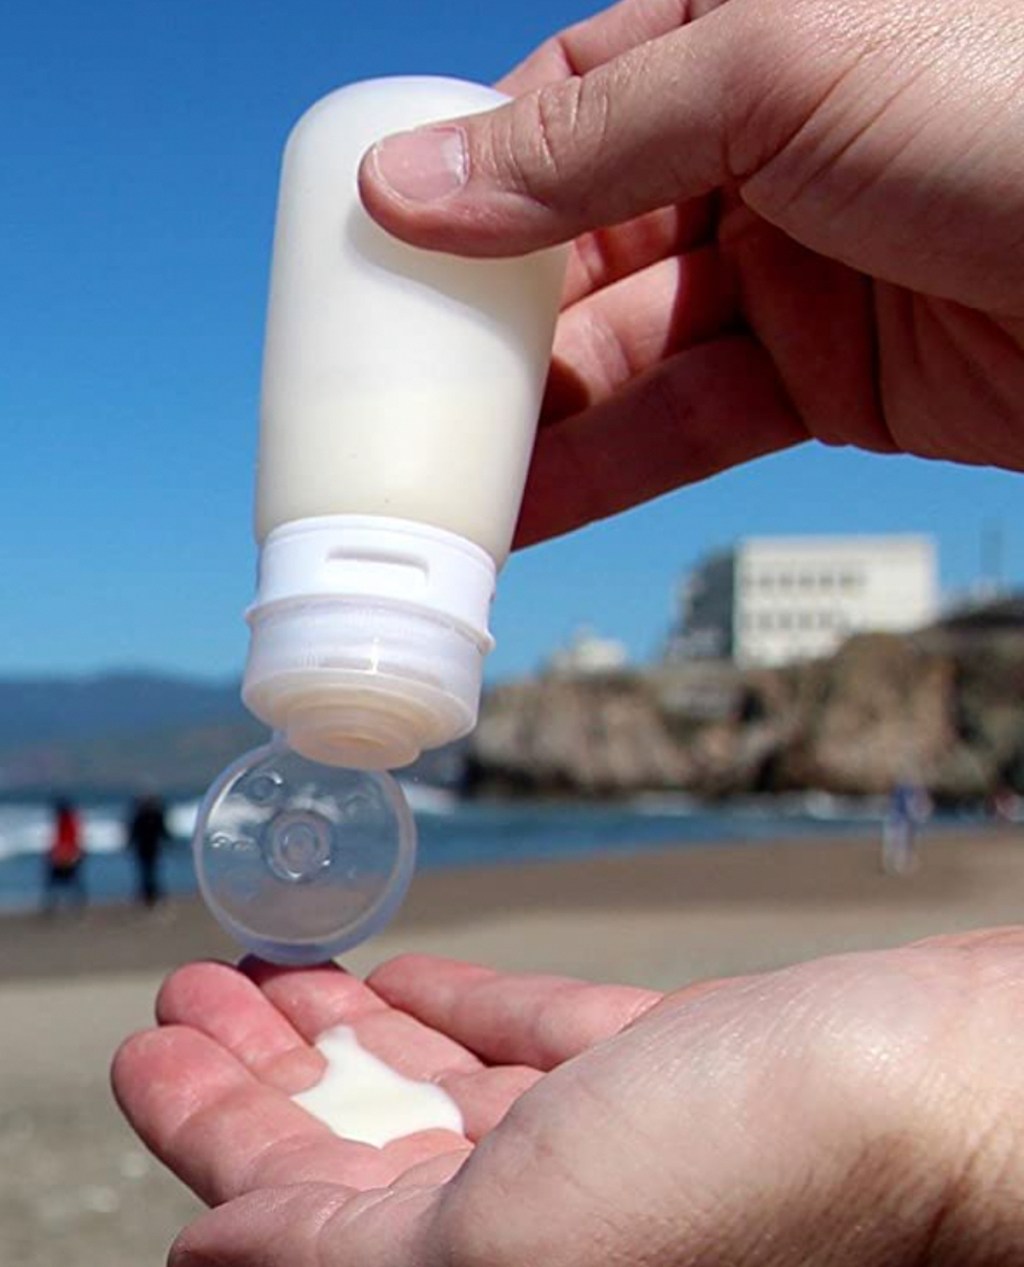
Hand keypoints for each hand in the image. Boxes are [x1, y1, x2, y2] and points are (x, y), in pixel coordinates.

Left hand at [113, 932, 1023, 1264]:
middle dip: (261, 1069)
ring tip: (275, 967)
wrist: (949, 1097)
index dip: (205, 1129)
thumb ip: (347, 1257)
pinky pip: (530, 1043)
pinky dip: (462, 1011)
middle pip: (353, 1145)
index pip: (294, 1214)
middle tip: (191, 992)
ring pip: (434, 1090)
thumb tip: (212, 1250)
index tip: (151, 1045)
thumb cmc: (763, 1177)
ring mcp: (607, 1150)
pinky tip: (410, 981)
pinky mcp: (665, 1077)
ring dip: (347, 1027)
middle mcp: (539, 1229)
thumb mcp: (515, 1241)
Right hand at [358, 0, 1023, 545]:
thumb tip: (409, 182)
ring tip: (434, 478)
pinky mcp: (822, 383)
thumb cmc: (1006, 110)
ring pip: (625, 353)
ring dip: (534, 421)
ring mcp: (787, 275)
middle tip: (393, 393)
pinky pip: (686, 424)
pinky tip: (524, 510)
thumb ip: (586, 139)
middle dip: (491, 327)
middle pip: (580, 248)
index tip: (386, 251)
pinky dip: (606, 469)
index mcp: (739, 37)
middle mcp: (756, 155)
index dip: (472, 178)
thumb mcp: (773, 74)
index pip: (568, 103)